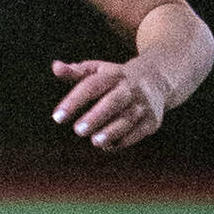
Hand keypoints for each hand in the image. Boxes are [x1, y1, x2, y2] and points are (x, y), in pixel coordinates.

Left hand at [51, 57, 168, 151]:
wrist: (157, 79)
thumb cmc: (116, 78)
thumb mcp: (98, 70)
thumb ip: (75, 72)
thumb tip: (56, 67)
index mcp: (113, 75)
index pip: (92, 86)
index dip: (74, 101)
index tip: (57, 117)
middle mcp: (130, 88)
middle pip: (114, 101)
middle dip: (96, 116)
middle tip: (77, 130)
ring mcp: (143, 105)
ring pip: (128, 119)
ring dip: (112, 131)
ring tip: (95, 141)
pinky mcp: (152, 121)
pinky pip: (138, 132)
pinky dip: (123, 140)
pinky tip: (108, 146)